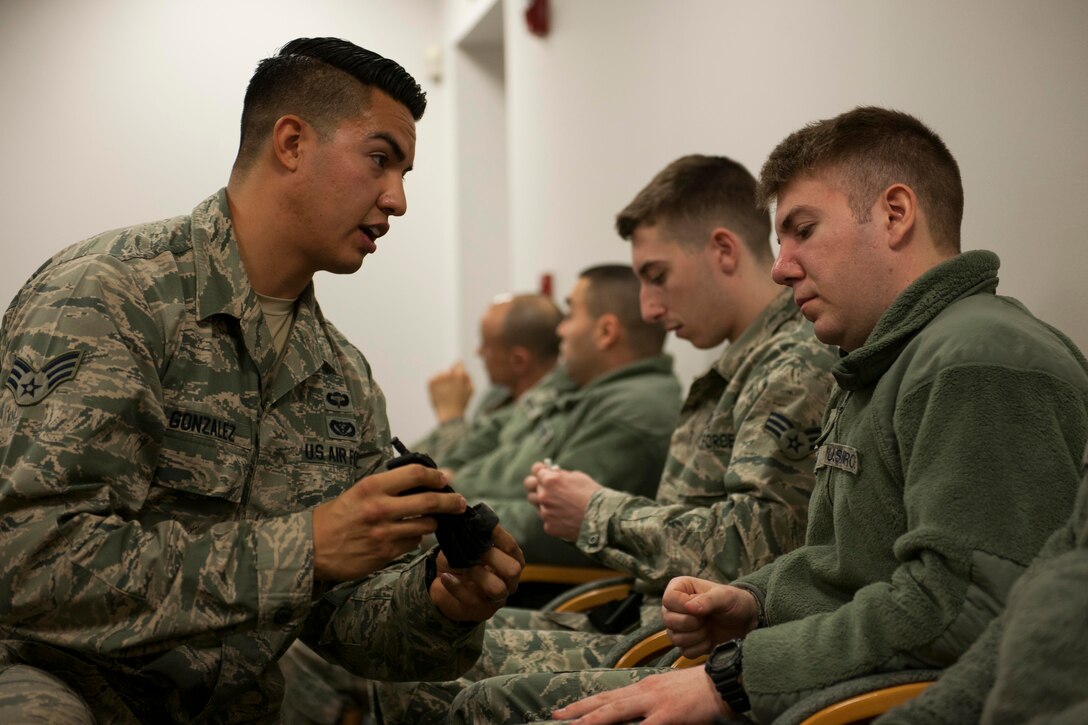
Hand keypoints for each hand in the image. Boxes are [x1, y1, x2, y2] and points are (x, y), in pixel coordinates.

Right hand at [311, 464, 465, 581]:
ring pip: (426, 525)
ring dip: (431, 522)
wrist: (311, 549)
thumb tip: (420, 479)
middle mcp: (380, 508)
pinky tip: (406, 536)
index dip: (436, 475)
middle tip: (460, 502)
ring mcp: (384, 533)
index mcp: (372, 487)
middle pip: (430, 501)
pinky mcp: (386, 554)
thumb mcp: (357, 492)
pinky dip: (415, 539)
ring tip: (427, 520)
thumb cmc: (334, 517)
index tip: (445, 478)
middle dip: (451, 501)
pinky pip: (413, 544)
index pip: (415, 474)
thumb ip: (387, 486)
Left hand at [428, 362, 473, 422]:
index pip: (458, 364)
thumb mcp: (471, 389)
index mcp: (459, 375)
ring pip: (442, 376)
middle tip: (453, 390)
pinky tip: (440, 395)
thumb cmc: (462, 403)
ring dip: (443, 382)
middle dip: (451, 377)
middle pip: (450, 371)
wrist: (449, 415)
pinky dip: (436, 386)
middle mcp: (448, 374)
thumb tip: (461, 366)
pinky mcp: (430, 382)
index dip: (459, 371)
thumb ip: (467, 376)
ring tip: (446, 394)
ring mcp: (438, 378)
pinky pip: (434, 380)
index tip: (458, 378)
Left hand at [429, 525, 524, 621]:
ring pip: (497, 588)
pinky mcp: (482, 610)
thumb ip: (472, 534)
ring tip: (461, 565)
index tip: (480, 528)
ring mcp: (498, 598)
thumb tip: (471, 520)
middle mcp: (510, 580)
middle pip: (512, 569)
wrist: (445, 584)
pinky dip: (457, 587)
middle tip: (473, 550)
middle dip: (492, 557)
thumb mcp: (466, 544)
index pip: (512, 547)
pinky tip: (445, 577)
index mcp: (511, 560)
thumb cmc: (461, 559)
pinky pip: (472, 600)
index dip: (498, 536)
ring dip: (477, 574)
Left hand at [524, 461, 601, 541]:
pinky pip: (546, 519)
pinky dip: (553, 518)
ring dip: (545, 502)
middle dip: (536, 484)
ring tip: (561, 505)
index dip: (540, 470)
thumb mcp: (578, 477)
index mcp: (550, 480)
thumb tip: (552, 473)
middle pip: (529, 486)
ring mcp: (545, 513)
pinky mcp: (549, 527)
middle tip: (544, 486)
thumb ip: (561, 475)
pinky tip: (566, 517)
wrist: (602, 519)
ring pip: (537, 504)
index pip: (535, 470)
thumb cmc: (593, 495)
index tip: (542, 471)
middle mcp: (544, 496)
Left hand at [552, 667, 729, 723]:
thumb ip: (648, 702)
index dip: (586, 704)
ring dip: (593, 720)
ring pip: (615, 712)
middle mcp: (644, 692)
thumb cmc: (698, 690)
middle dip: (579, 711)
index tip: (567, 710)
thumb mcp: (667, 692)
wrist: (722, 683)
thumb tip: (633, 712)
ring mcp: (654, 704)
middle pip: (605, 703)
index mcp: (643, 687)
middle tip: (557, 716)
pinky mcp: (668, 716)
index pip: (608, 696)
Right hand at [662, 577, 758, 657]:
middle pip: (668, 620)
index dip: (683, 607)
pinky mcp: (686, 643)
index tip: (702, 609)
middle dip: (692, 623)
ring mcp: (678, 626)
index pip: (668, 599)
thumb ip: (708, 600)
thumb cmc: (734, 601)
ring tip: (709, 628)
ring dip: (696, 636)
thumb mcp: (724, 596)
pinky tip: (709, 638)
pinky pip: (684, 651)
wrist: (745, 621)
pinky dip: (700, 648)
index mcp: (680, 588)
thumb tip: (689, 608)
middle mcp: (674, 607)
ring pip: (675, 638)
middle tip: (707, 619)